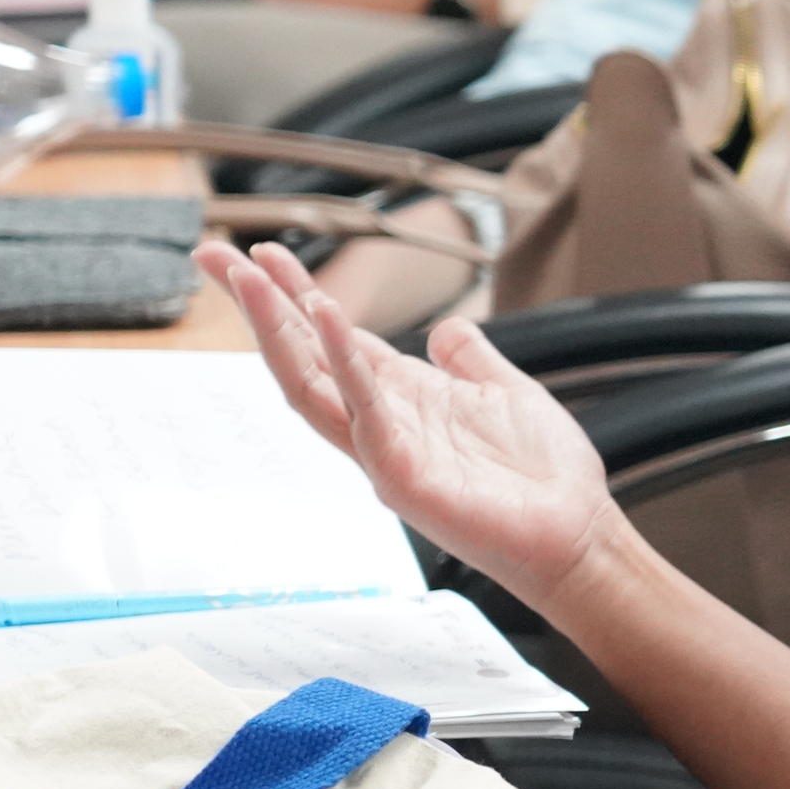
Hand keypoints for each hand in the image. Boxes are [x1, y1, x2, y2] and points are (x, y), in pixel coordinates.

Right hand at [198, 241, 625, 608]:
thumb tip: (446, 327)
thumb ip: (469, 359)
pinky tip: (328, 316)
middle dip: (258, 307)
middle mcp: (380, 423)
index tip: (255, 253)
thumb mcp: (504, 392)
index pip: (331, 340)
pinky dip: (345, 363)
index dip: (293, 297)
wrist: (576, 534)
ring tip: (250, 277)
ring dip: (279, 330)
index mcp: (401, 397)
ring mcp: (384, 453)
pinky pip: (365, 413)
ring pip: (312, 386)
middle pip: (302, 358)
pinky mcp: (403, 478)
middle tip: (212, 255)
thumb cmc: (542, 475)